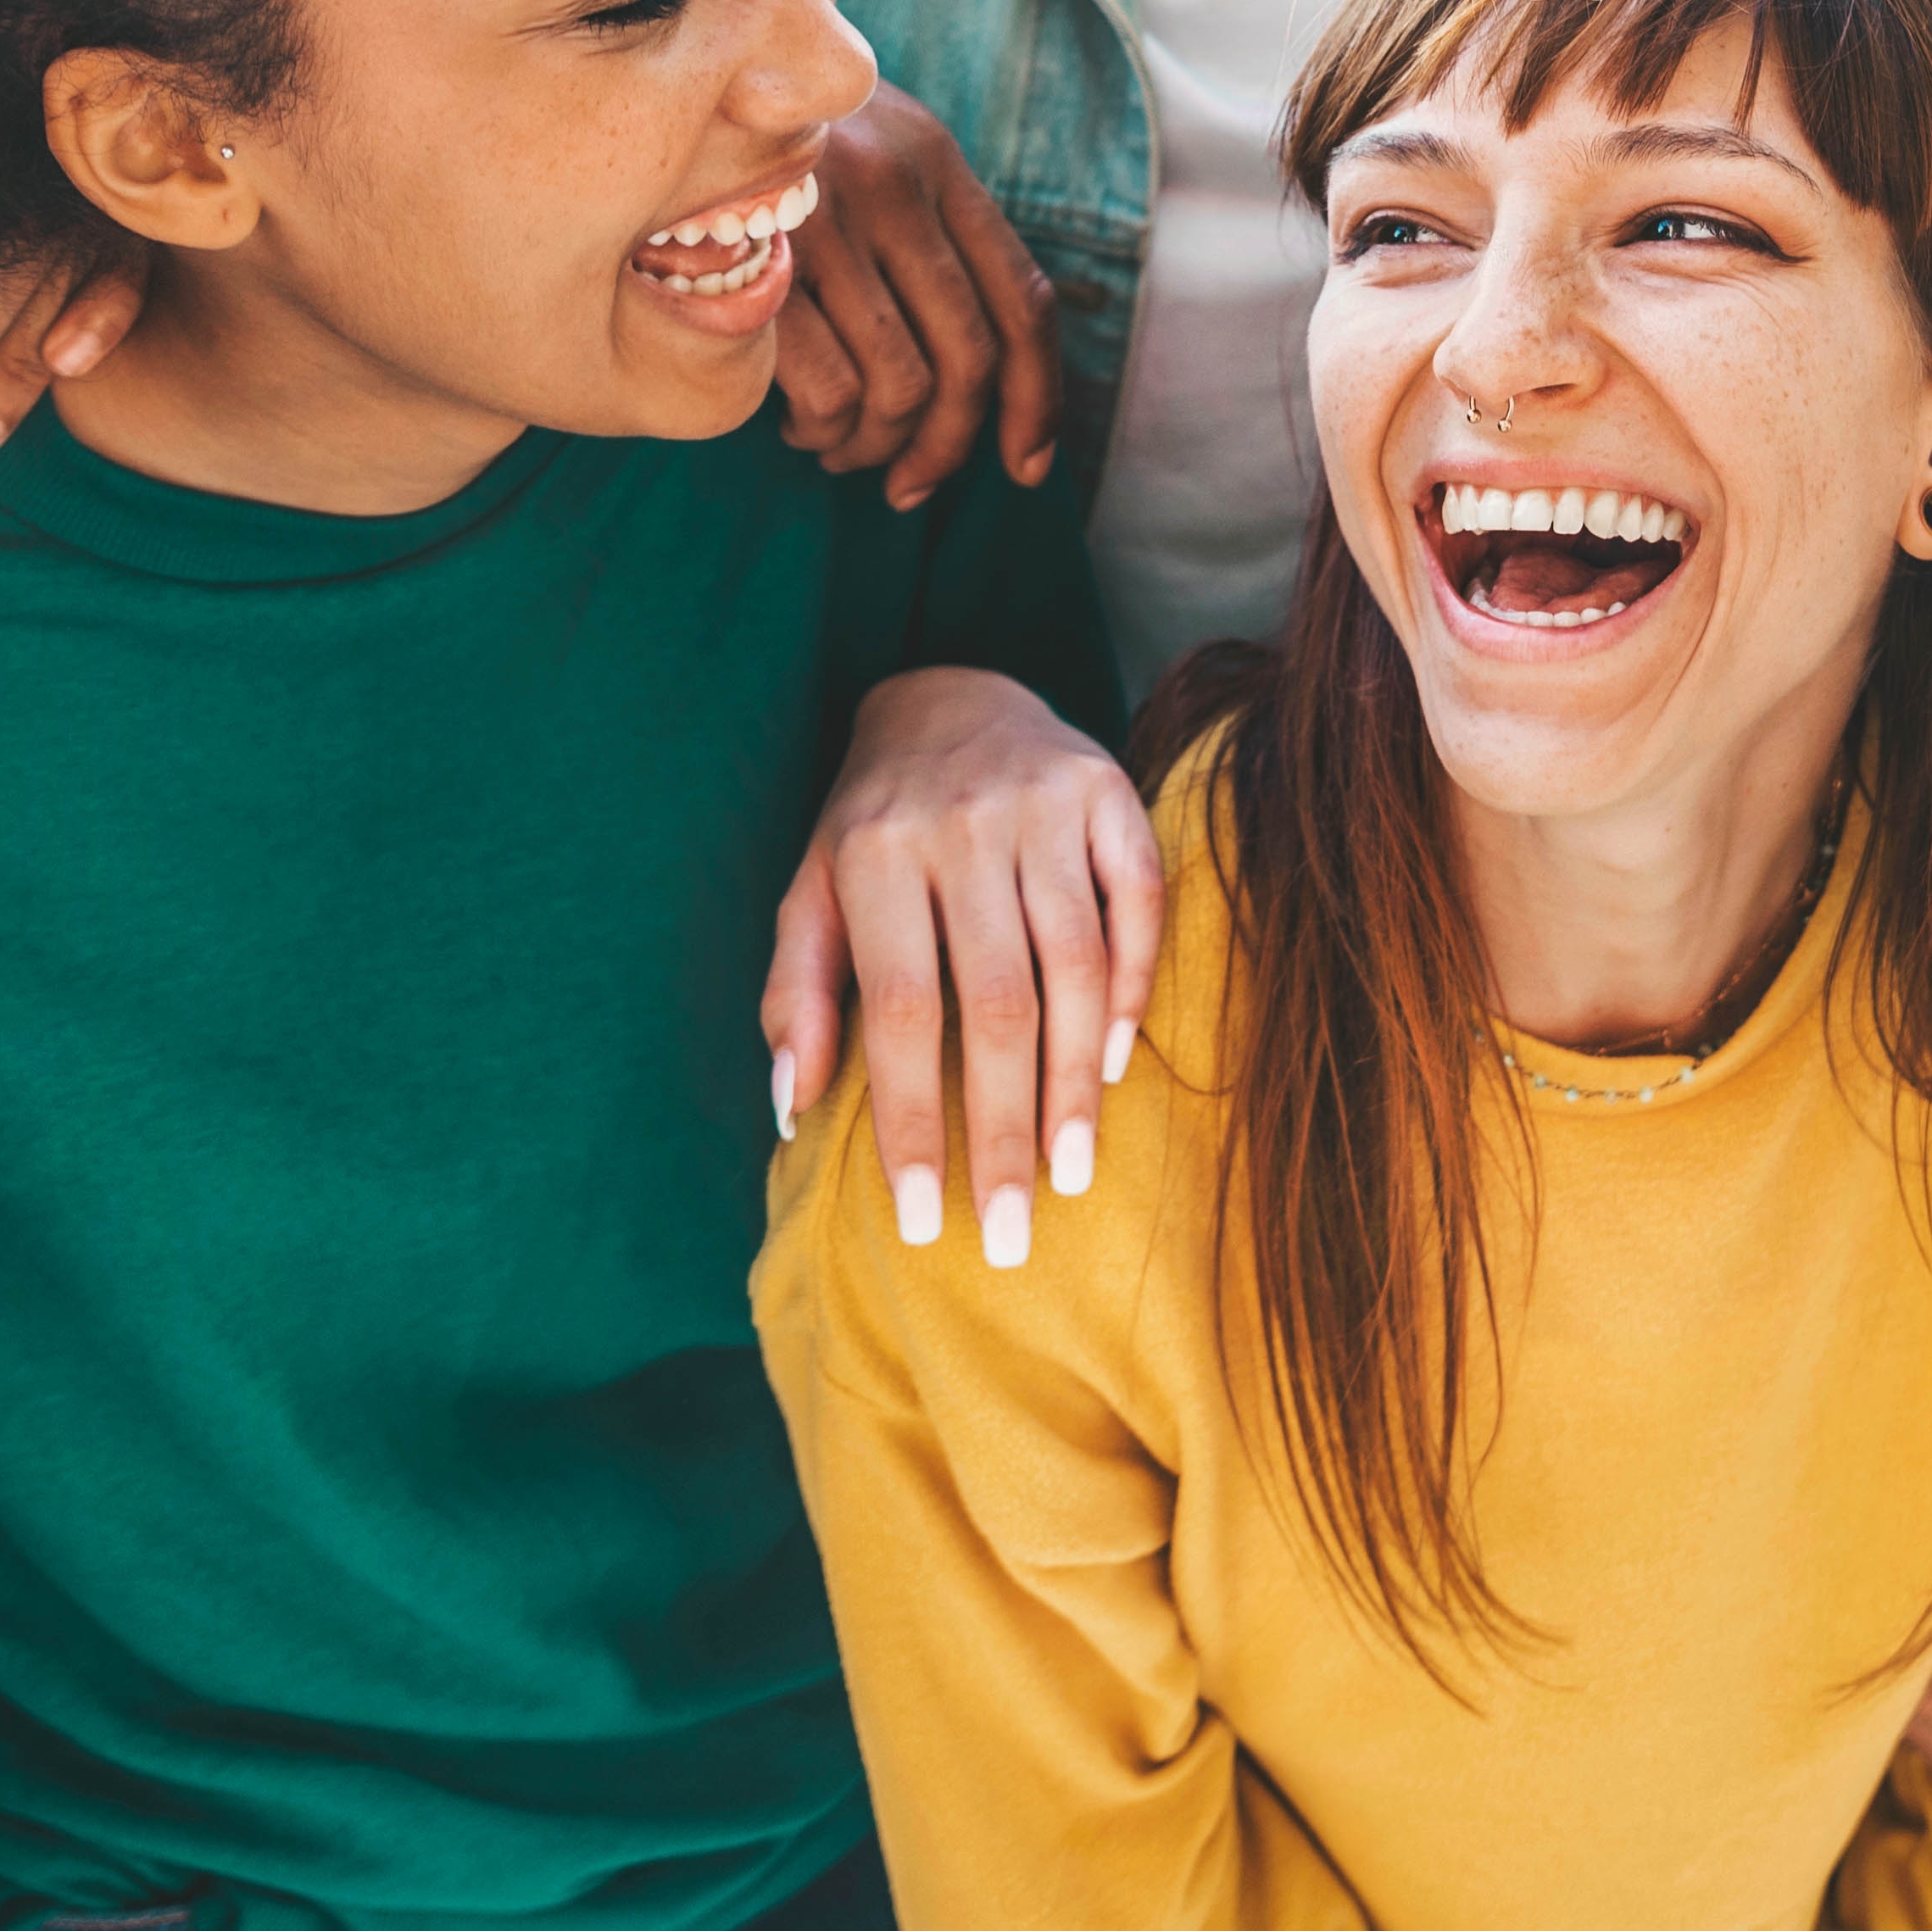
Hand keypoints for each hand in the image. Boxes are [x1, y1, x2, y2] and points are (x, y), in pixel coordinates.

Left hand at [768, 667, 1163, 1270]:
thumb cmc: (870, 826)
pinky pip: (1138, 904)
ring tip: (1071, 1173)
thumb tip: (794, 1106)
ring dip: (1077, 1081)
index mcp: (873, 854)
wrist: (949, 696)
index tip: (926, 1221)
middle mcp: (961, 826)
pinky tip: (1119, 1067)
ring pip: (1077, 964)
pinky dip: (1134, 991)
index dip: (913, 1120)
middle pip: (996, 1003)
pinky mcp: (1110, 792)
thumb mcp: (808, 893)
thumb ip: (794, 992)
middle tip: (1011, 1234)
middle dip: (1003, 1131)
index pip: (899, 1011)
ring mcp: (1044, 805)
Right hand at [774, 83, 1063, 511]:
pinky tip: (793, 425)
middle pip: (969, 358)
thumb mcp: (858, 152)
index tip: (1027, 467)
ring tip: (836, 446)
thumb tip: (979, 375)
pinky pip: (830, 391)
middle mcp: (894, 184)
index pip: (1023, 298)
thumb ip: (921, 230)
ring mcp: (827, 220)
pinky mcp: (760, 263)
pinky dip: (821, 430)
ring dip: (872, 444)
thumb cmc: (756, 145)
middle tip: (908, 482)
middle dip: (945, 447)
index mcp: (933, 159)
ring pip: (901, 387)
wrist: (652, 91)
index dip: (1037, 398)